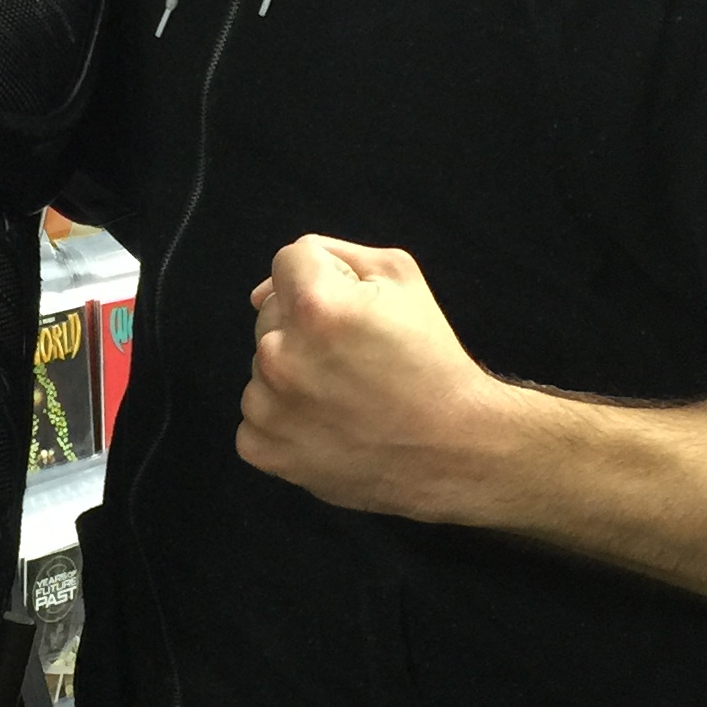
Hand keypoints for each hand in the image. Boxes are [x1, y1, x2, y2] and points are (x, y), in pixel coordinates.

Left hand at [236, 237, 524, 524]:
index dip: (323, 278)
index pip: (287, 263)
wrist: (452, 449)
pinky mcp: (264, 450)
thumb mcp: (400, 278)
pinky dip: (283, 421)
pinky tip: (325, 425)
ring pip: (262, 367)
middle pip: (270, 316)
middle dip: (304, 326)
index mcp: (315, 308)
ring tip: (343, 395)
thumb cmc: (431, 360)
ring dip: (291, 374)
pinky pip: (255, 419)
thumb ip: (335, 256)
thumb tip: (264, 290)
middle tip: (355, 357)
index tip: (353, 310)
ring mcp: (267, 409)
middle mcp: (280, 356)